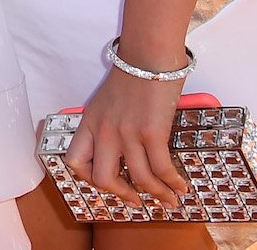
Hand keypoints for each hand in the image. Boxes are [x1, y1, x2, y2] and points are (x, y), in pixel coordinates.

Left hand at [63, 61, 189, 209]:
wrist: (148, 55)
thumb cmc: (132, 74)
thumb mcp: (107, 101)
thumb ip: (109, 124)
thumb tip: (123, 148)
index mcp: (90, 122)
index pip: (75, 161)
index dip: (89, 179)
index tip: (106, 185)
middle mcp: (104, 131)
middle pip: (102, 178)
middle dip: (122, 195)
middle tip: (137, 201)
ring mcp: (127, 133)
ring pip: (139, 179)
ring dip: (157, 194)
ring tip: (169, 200)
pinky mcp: (151, 132)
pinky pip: (161, 169)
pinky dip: (172, 183)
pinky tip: (181, 186)